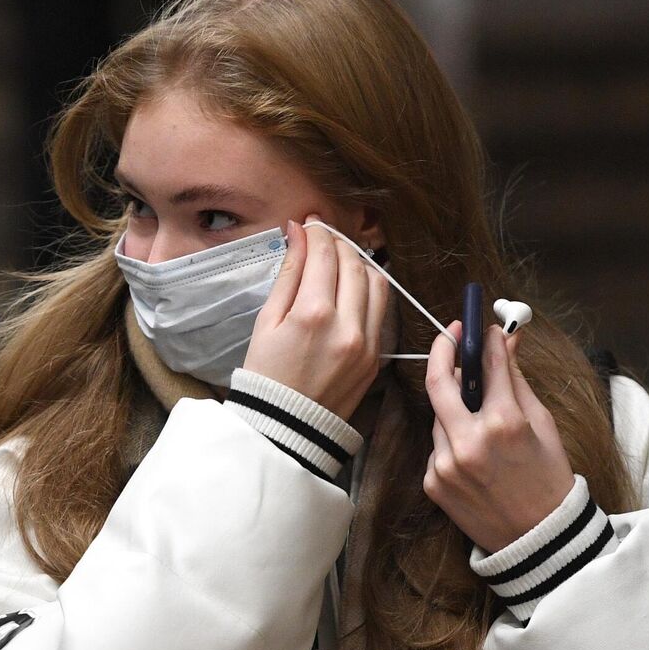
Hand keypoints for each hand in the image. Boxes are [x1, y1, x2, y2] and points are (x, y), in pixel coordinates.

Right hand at [239, 218, 388, 418]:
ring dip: (360, 263)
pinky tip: (352, 288)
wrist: (286, 427)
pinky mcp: (376, 355)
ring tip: (339, 261)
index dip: (318, 231)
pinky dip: (370, 290)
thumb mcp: (266, 322)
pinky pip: (382, 310)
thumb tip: (298, 234)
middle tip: (322, 237)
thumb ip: (288, 275)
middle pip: (354, 264)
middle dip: (339, 243)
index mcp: (313, 315)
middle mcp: (347, 326)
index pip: (325, 255)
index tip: (310, 223)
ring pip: (377, 283)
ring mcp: (367, 342)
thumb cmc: (266, 375)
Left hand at [422, 321, 574, 552]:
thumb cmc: (548, 479)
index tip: (480, 326)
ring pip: (440, 415)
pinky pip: (437, 445)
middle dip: (442, 350)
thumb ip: (515, 381)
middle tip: (451, 335)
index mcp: (504, 424)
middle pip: (439, 380)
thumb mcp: (542, 426)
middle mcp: (468, 442)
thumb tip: (505, 340)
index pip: (487, 365)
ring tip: (481, 421)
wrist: (538, 540)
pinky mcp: (432, 482)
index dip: (483, 340)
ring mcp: (445, 464)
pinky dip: (452, 439)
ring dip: (455, 407)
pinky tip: (475, 456)